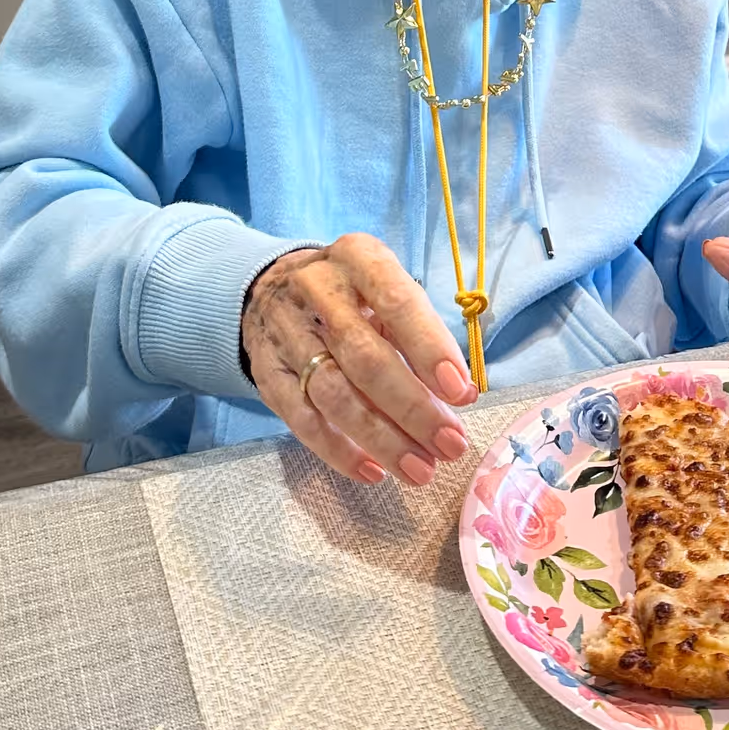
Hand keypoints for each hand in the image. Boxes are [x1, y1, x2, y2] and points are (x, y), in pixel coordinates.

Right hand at [242, 233, 476, 486]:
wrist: (271, 289)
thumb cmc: (351, 296)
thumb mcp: (385, 295)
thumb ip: (422, 339)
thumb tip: (462, 395)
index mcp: (357, 258)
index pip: (396, 302)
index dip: (429, 349)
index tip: (460, 393)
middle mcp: (316, 289)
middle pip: (365, 357)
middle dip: (412, 408)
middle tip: (450, 445)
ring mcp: (285, 331)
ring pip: (333, 393)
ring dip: (381, 438)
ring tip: (420, 469)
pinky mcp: (266, 372)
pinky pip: (302, 419)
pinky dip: (339, 451)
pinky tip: (374, 472)